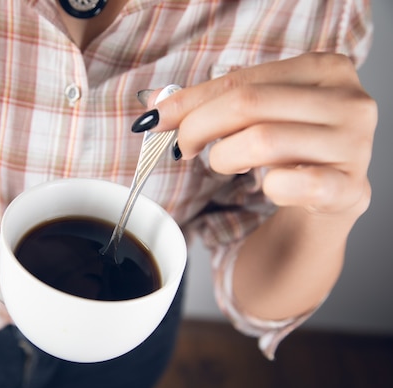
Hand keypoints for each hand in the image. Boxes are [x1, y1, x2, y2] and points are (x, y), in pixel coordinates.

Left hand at [143, 53, 375, 217]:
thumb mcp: (258, 114)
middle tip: (183, 148)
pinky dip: (266, 188)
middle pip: (247, 104)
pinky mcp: (350, 188)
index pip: (240, 80)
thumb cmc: (291, 148)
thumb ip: (214, 103)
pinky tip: (268, 186)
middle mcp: (347, 101)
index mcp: (323, 69)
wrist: (330, 195)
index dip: (190, 101)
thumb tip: (155, 106)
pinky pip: (289, 184)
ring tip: (226, 163)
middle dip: (198, 127)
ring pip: (262, 142)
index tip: (156, 120)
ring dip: (225, 158)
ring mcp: (353, 145)